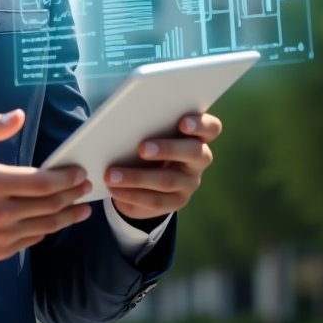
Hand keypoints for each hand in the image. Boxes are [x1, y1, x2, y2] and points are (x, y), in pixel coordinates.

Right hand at [0, 110, 92, 259]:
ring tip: (82, 207)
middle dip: (73, 194)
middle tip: (86, 185)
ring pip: (46, 226)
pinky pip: (31, 239)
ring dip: (68, 215)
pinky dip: (46, 229)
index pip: (42, 183)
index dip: (66, 178)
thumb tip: (18, 116)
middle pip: (50, 205)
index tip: (79, 171)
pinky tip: (54, 220)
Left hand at [106, 112, 221, 221]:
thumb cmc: (145, 144)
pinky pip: (156, 200)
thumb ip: (145, 126)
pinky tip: (114, 188)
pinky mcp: (177, 202)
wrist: (142, 179)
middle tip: (141, 148)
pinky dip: (132, 194)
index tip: (182, 123)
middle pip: (194, 153)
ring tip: (111, 175)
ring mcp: (190, 182)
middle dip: (168, 149)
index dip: (200, 125)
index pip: (210, 128)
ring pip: (168, 180)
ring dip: (137, 177)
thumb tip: (121, 120)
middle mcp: (199, 158)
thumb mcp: (147, 133)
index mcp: (196, 135)